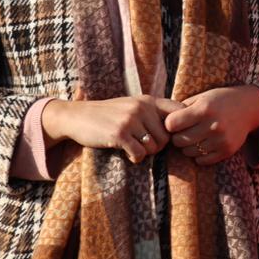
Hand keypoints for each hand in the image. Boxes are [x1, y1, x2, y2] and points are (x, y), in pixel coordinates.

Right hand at [42, 96, 182, 163]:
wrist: (77, 116)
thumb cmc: (109, 115)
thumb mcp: (133, 106)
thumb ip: (154, 113)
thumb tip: (181, 129)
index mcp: (148, 100)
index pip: (179, 111)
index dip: (180, 127)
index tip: (168, 136)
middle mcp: (142, 108)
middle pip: (167, 137)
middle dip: (158, 147)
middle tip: (144, 146)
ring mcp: (130, 120)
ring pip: (154, 147)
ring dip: (145, 153)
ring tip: (134, 148)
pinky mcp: (119, 134)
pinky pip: (139, 154)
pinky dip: (135, 158)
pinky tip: (127, 153)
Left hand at [164, 86, 258, 165]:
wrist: (249, 107)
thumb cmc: (219, 100)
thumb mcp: (201, 97)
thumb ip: (181, 109)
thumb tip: (159, 123)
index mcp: (204, 109)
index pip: (172, 124)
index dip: (170, 123)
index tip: (175, 121)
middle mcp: (213, 125)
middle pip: (178, 140)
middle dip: (177, 136)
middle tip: (183, 131)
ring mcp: (221, 140)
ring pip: (189, 152)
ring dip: (188, 146)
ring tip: (195, 136)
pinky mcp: (226, 151)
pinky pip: (201, 160)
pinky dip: (198, 155)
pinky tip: (204, 144)